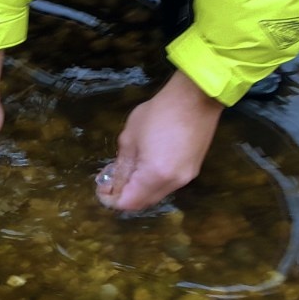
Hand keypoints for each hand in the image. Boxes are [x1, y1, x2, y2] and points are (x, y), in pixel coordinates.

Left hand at [96, 71, 223, 211]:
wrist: (196, 96)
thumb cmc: (158, 113)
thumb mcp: (129, 139)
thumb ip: (120, 167)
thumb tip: (113, 185)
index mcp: (155, 175)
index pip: (129, 203)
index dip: (111, 199)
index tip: (101, 188)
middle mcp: (173, 182)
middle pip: (143, 203)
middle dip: (124, 195)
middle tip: (111, 180)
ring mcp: (186, 177)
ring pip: (155, 195)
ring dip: (138, 189)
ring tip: (127, 170)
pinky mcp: (193, 169)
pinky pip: (167, 185)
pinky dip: (152, 182)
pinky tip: (145, 166)